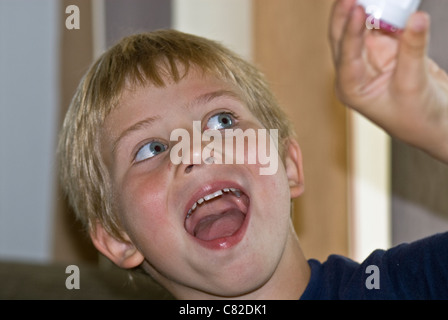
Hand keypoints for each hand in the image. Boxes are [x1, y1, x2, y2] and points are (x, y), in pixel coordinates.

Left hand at [329, 0, 447, 162]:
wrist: (436, 124)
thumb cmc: (417, 117)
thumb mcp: (413, 84)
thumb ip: (412, 49)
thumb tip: (416, 18)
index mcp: (350, 87)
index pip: (346, 55)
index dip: (350, 30)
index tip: (356, 7)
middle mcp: (353, 72)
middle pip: (344, 36)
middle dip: (346, 12)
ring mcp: (369, 59)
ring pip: (363, 27)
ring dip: (368, 8)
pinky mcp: (387, 50)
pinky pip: (385, 26)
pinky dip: (387, 11)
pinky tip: (389, 1)